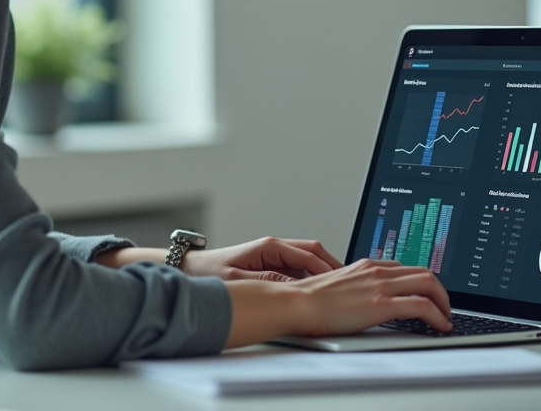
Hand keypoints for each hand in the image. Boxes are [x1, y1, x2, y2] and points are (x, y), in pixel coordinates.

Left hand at [180, 237, 342, 281]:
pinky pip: (297, 269)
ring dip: (323, 273)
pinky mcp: (269, 265)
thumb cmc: (209, 272)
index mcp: (269, 247)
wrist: (190, 269)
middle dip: (333, 267)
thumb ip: (266, 281)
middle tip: (350, 284)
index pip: (309, 254)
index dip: (329, 268)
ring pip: (307, 261)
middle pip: (313, 253)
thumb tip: (294, 286)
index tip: (343, 281)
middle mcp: (274, 248)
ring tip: (339, 290)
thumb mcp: (238, 280)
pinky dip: (310, 278)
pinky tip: (317, 293)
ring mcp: (273, 256)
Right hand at [292, 259, 452, 335]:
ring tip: (445, 317)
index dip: (421, 281)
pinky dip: (438, 315)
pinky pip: (422, 305)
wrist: (298, 303)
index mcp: (365, 266)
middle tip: (443, 306)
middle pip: (423, 272)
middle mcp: (376, 271)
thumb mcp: (338, 287)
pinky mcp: (381, 304)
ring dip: (444, 301)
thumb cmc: (309, 300)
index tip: (427, 294)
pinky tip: (440, 325)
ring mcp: (380, 285)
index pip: (405, 268)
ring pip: (429, 283)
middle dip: (440, 290)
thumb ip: (355, 288)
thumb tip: (364, 301)